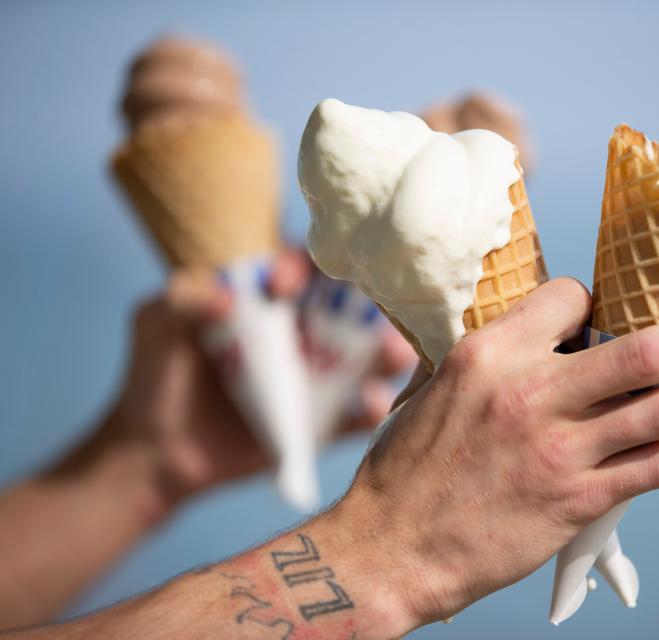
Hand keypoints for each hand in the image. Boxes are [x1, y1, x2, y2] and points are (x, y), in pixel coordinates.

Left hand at [103, 249, 414, 508]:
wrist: (152, 456)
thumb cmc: (153, 378)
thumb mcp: (154, 325)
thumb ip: (180, 299)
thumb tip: (226, 296)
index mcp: (273, 299)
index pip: (307, 265)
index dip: (305, 265)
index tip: (281, 286)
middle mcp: (306, 331)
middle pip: (355, 305)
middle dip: (374, 304)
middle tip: (372, 314)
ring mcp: (319, 378)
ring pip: (369, 356)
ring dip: (389, 352)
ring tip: (392, 356)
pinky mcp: (323, 423)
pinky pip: (357, 414)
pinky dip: (370, 408)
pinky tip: (368, 406)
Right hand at [326, 278, 658, 633]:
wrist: (391, 547)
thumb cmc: (407, 467)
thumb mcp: (433, 388)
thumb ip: (486, 358)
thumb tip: (528, 338)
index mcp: (490, 354)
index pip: (572, 297)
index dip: (599, 299)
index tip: (610, 313)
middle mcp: (531, 393)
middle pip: (646, 349)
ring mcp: (559, 450)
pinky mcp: (575, 501)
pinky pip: (654, 469)